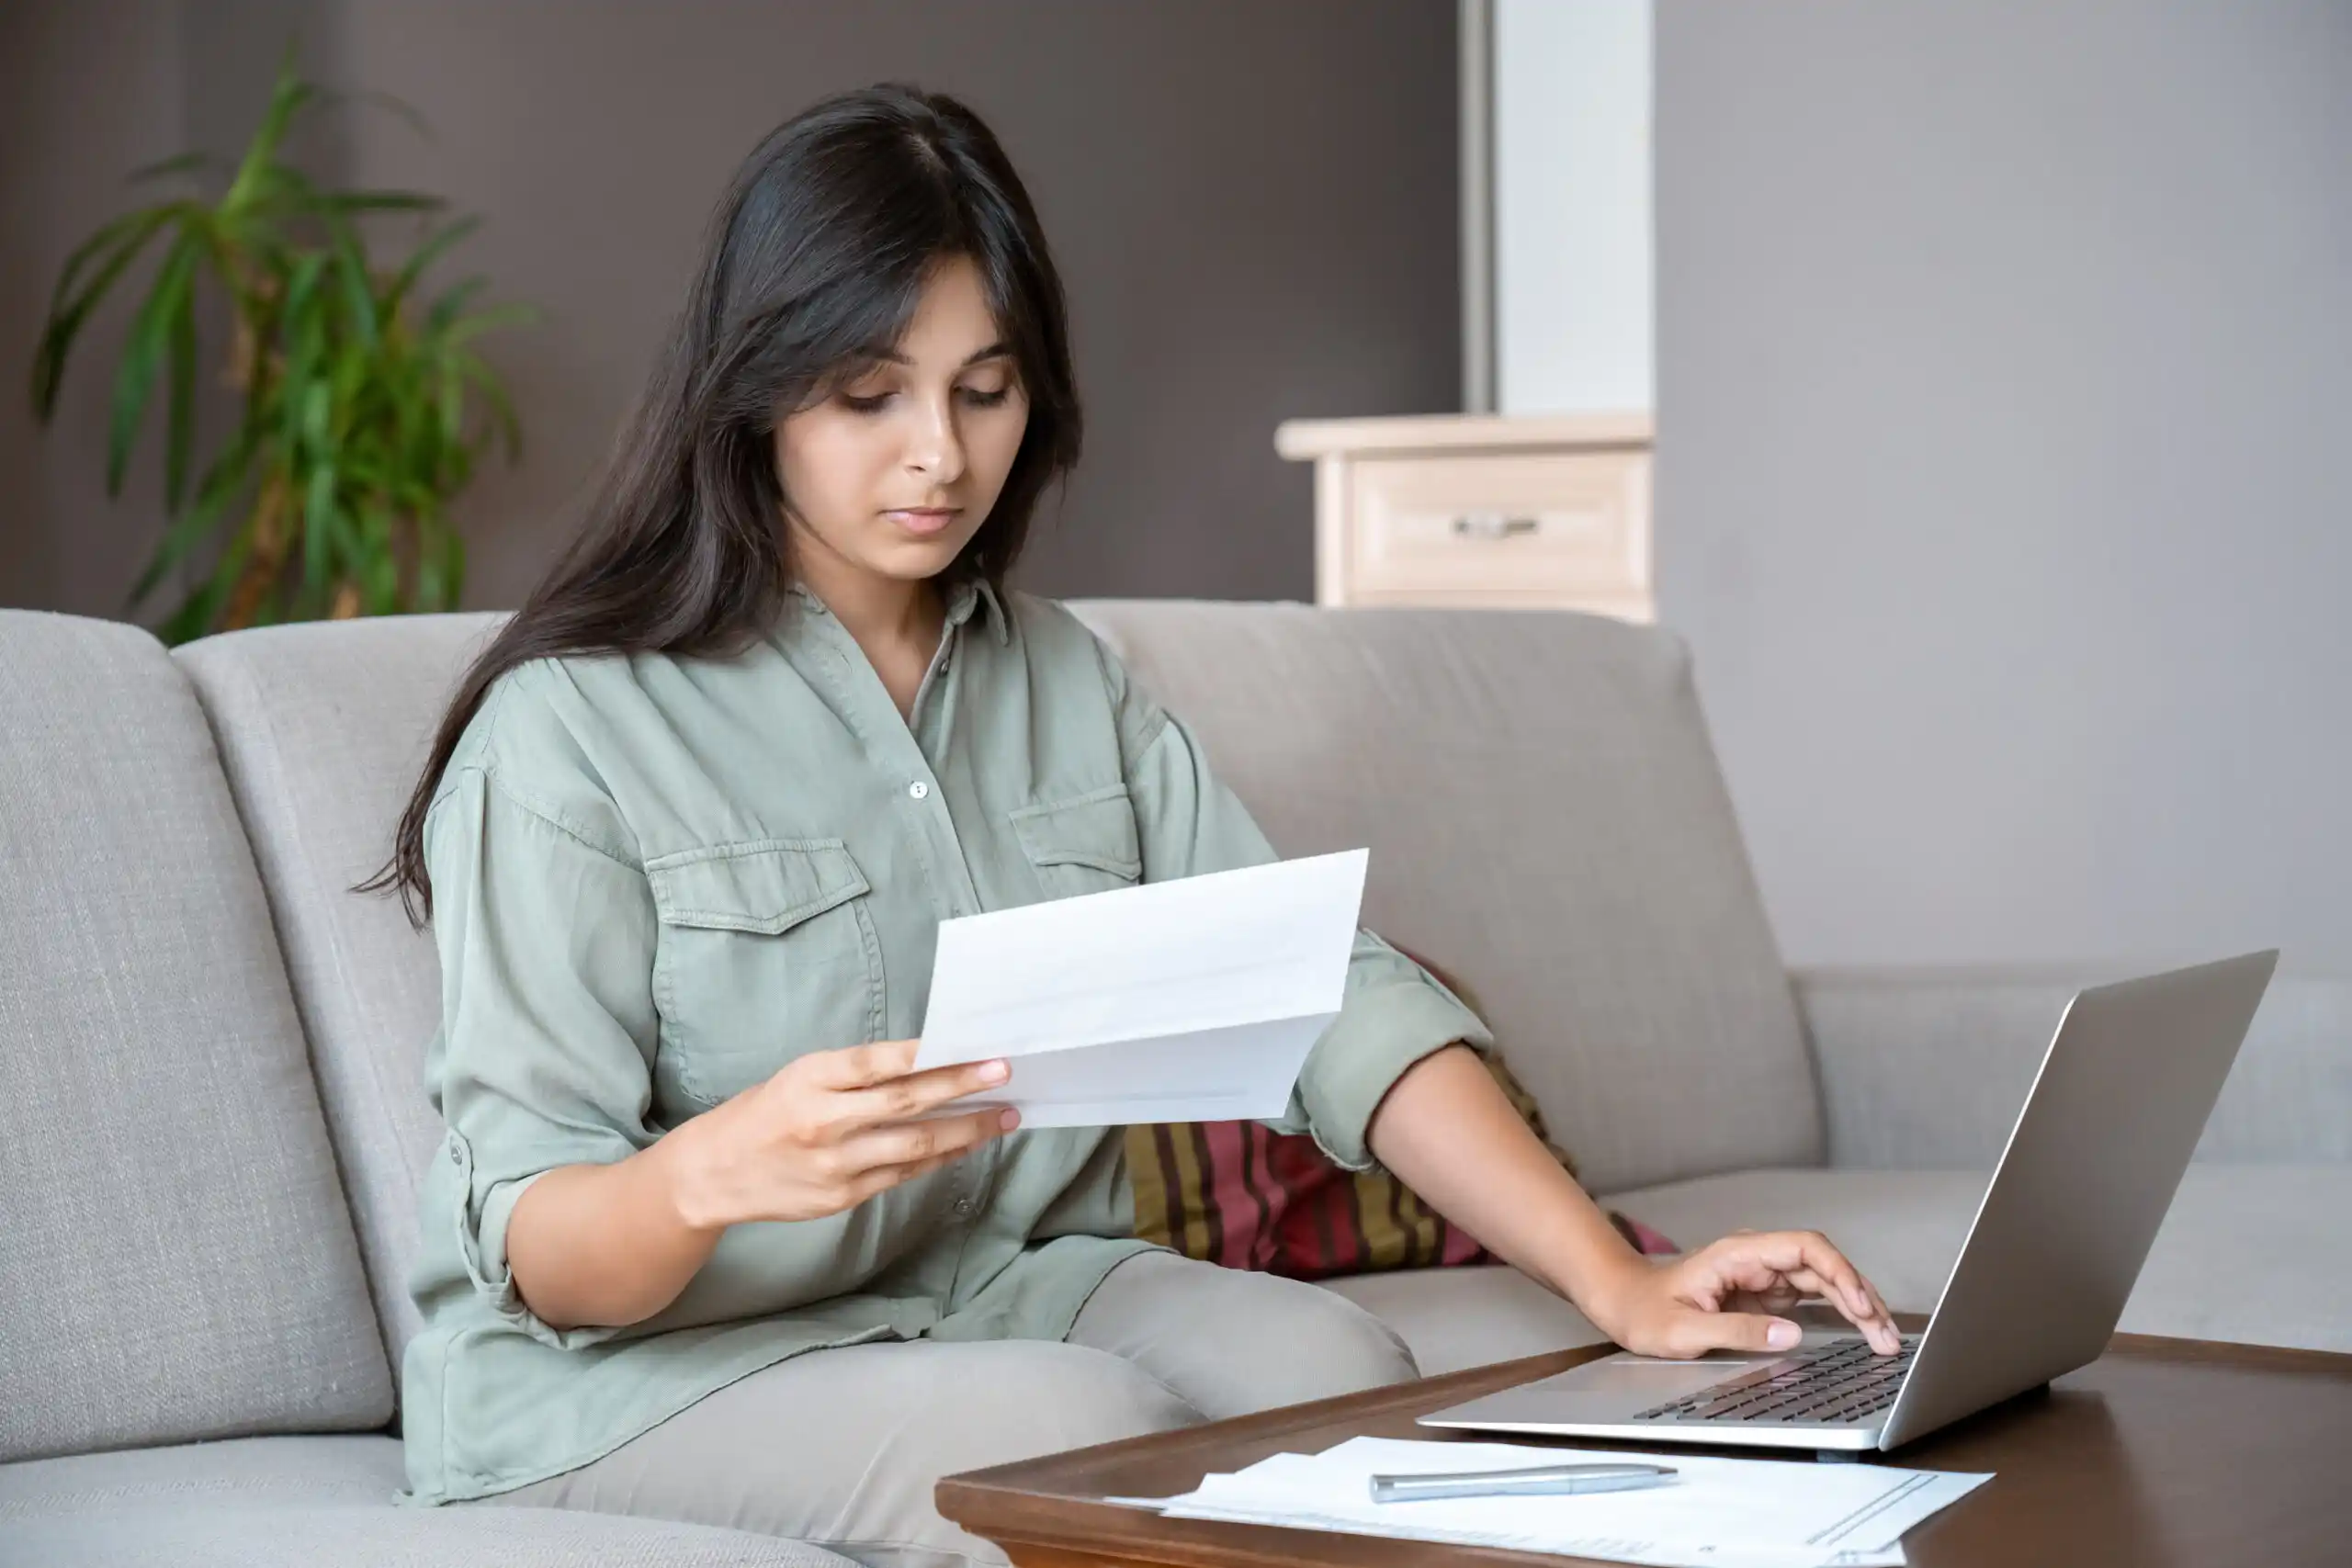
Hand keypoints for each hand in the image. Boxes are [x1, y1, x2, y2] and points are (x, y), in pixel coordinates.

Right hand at [665, 1038, 1015, 1231]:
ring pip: (916, 1144)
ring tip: (1004, 1116)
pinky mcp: (843, 1196)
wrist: (713, 1174)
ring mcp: (835, 1163)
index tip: (974, 1046)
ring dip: (968, 1129)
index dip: (930, 1054)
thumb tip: (927, 1063)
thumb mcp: (800, 1076)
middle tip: (1005, 1073)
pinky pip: (904, 1173)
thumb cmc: (764, 1113)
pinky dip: (940, 1156)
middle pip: (907, 1102)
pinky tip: (967, 1143)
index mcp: (810, 1077)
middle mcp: (824, 1120)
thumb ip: (855, 1074)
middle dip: (963, 1086)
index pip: (879, 1062)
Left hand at [1591, 1229, 1901, 1358]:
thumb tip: (1791, 1335)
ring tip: (1885, 1340)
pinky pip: (1811, 1299)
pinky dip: (1840, 1315)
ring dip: (1856, 1307)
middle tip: (1887, 1337)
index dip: (1838, 1273)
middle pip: (1822, 1265)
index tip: (1860, 1306)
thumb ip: (1737, 1330)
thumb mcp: (1683, 1330)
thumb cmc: (1644, 1311)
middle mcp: (1756, 1258)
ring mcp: (1763, 1274)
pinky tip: (1861, 1332)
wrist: (1623, 1303)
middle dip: (1860, 1297)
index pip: (1803, 1248)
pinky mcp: (1765, 1293)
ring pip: (1823, 1282)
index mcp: (1737, 1254)